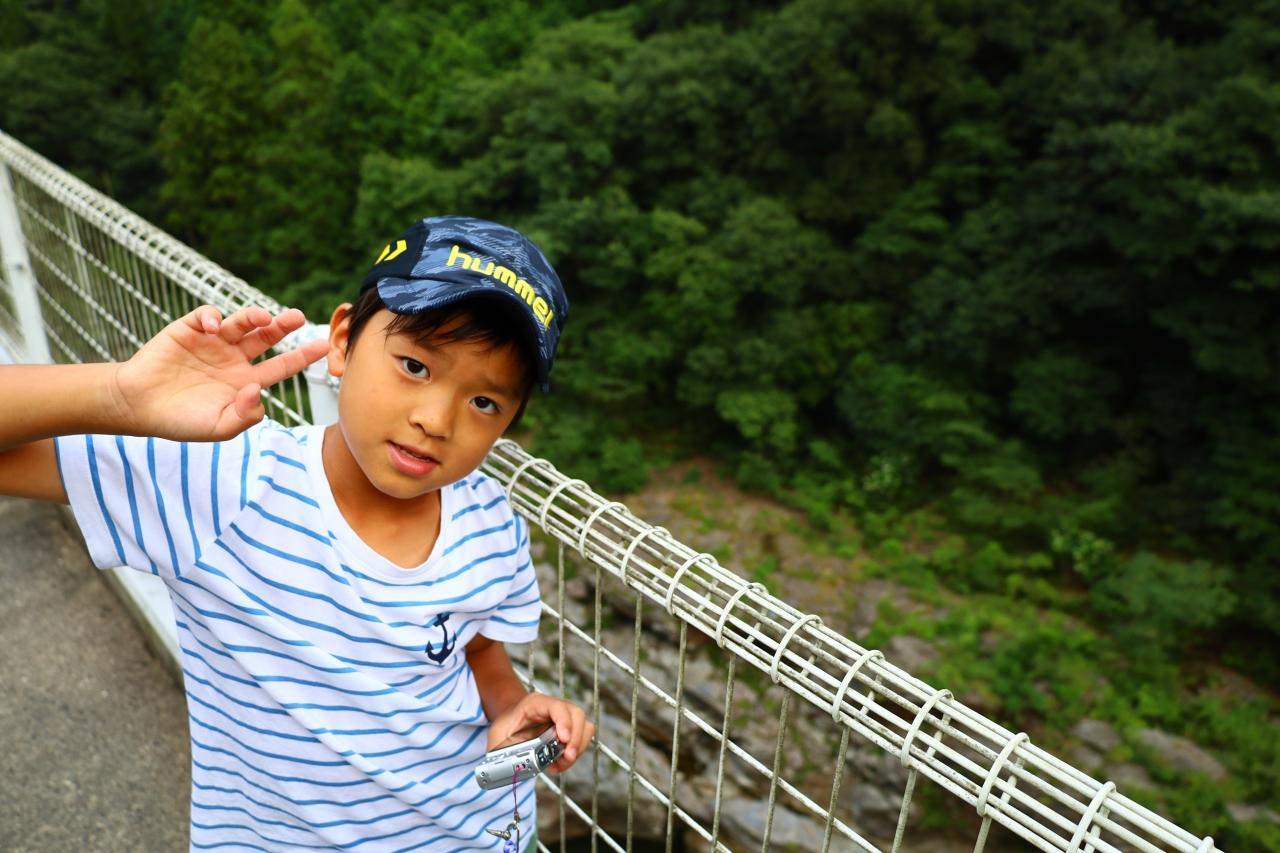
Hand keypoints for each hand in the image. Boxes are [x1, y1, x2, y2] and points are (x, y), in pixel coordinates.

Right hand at [108, 305, 329, 440]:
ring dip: (253, 316)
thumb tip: (258, 389)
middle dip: (283, 325)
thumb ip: (245, 415)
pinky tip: (211, 326)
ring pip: (241, 322)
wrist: (138, 407)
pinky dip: (211, 316)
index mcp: (246, 381)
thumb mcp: (219, 427)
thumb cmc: (180, 421)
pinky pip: (206, 316)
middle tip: (298, 317)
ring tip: (262, 317)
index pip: (281, 366)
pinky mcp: (188, 330)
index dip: (302, 356)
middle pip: (267, 337)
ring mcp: (212, 343)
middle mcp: (233, 359)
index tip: (324, 346)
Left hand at [486, 693, 594, 773]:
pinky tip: (559, 764)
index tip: (563, 739)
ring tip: (562, 763)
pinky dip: (574, 754)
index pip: (557, 706)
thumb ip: (500, 750)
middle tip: (567, 757)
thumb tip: (507, 768)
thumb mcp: (497, 736)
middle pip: (577, 715)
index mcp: (536, 703)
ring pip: (585, 727)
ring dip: (578, 748)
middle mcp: (554, 707)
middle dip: (576, 738)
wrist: (511, 721)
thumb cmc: (505, 727)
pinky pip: (581, 740)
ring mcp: (565, 718)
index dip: (564, 721)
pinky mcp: (569, 731)